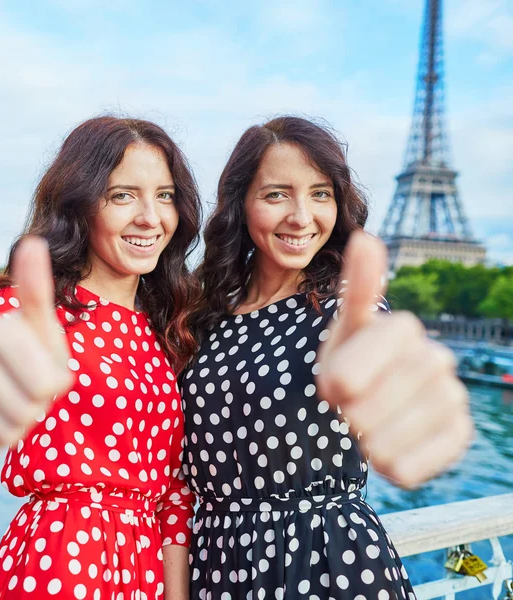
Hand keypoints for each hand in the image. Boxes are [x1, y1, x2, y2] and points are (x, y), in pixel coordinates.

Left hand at [317, 231, 472, 487]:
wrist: (375, 403)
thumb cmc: (350, 363)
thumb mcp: (342, 331)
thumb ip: (356, 289)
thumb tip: (367, 237)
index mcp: (399, 328)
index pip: (352, 370)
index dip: (337, 383)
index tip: (331, 390)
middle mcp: (434, 356)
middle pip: (367, 407)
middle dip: (346, 414)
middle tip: (349, 407)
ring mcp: (451, 394)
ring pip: (386, 440)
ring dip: (364, 440)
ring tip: (369, 425)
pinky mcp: (458, 432)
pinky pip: (410, 466)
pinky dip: (390, 464)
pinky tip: (390, 446)